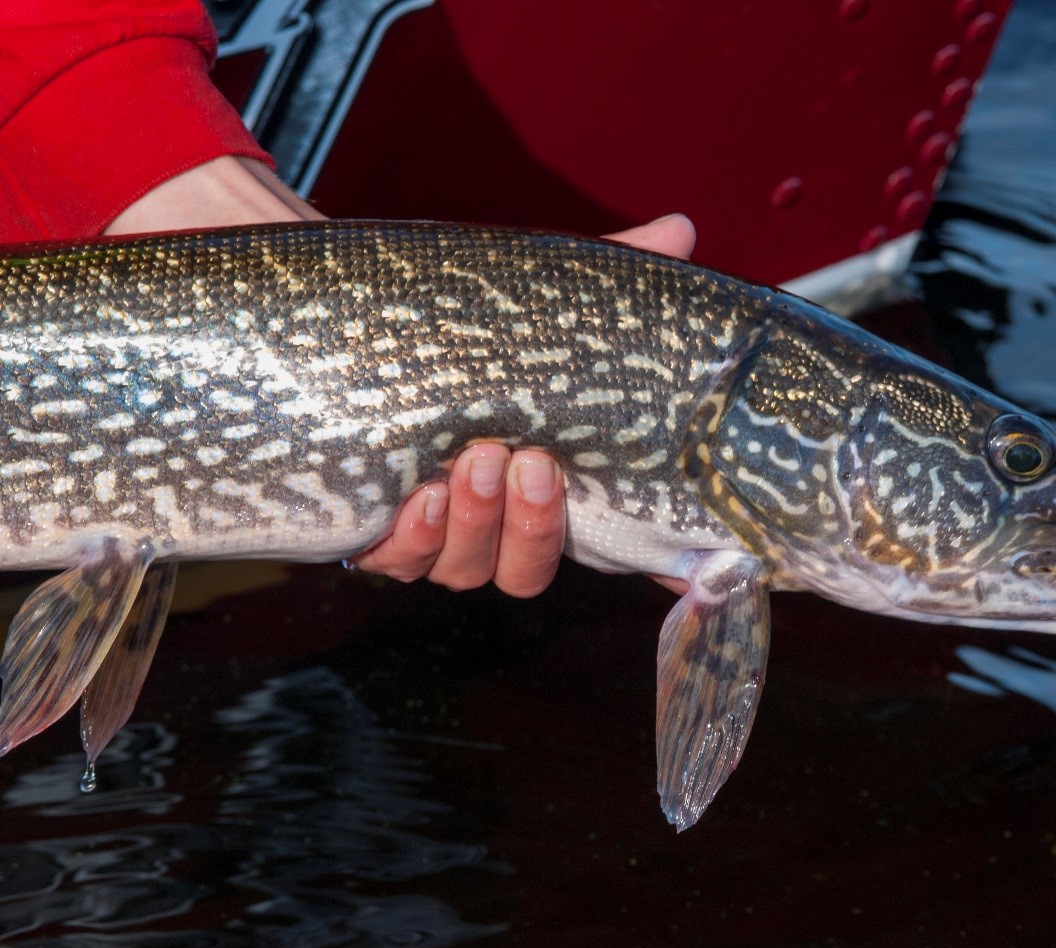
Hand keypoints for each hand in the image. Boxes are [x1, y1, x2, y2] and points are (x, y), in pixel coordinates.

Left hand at [106, 156, 696, 594]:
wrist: (333, 305)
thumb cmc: (446, 314)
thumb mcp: (531, 294)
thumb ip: (609, 268)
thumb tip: (682, 229)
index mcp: (541, 487)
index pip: (606, 547)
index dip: (656, 577)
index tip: (689, 572)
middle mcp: (488, 524)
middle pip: (527, 570)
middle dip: (534, 526)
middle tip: (530, 463)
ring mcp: (426, 532)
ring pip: (465, 570)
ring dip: (478, 525)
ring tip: (477, 459)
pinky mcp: (360, 527)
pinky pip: (394, 563)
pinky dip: (411, 539)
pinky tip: (420, 493)